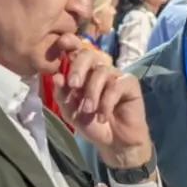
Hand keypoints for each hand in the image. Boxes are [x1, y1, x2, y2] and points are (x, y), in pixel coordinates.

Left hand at [52, 43, 152, 168]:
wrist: (115, 143)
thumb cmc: (93, 125)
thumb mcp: (71, 112)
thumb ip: (62, 95)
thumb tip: (56, 76)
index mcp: (83, 73)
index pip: (76, 51)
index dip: (70, 43)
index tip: (61, 42)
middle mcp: (99, 70)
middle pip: (88, 54)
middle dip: (78, 68)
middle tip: (74, 85)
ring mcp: (115, 75)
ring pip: (101, 71)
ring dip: (92, 93)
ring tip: (89, 111)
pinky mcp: (130, 84)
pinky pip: (116, 85)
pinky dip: (106, 102)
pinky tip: (102, 116)